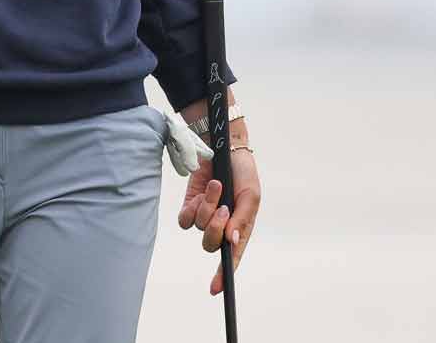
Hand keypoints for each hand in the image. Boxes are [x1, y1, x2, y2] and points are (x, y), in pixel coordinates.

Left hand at [177, 147, 260, 294]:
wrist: (222, 146)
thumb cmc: (242, 172)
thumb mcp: (250, 194)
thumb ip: (242, 220)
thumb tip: (231, 243)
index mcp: (240, 227)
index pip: (231, 257)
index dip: (223, 275)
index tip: (216, 289)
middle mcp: (221, 225)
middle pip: (211, 245)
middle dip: (215, 229)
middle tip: (223, 208)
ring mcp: (205, 215)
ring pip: (199, 227)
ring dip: (207, 206)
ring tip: (217, 186)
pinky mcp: (190, 204)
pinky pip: (185, 219)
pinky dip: (192, 207)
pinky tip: (201, 193)